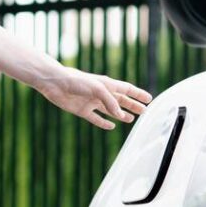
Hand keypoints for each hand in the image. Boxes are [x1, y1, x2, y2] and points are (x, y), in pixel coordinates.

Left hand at [37, 68, 151, 129]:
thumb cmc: (77, 81)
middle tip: (145, 112)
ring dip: (121, 114)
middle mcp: (101, 94)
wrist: (56, 84)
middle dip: (133, 105)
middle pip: (121, 101)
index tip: (149, 99)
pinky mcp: (83, 111)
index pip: (127, 89)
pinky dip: (104, 123)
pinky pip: (96, 119)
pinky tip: (111, 126)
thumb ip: (110, 102)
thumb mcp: (97, 89)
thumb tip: (120, 116)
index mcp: (107, 84)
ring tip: (131, 119)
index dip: (138, 94)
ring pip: (111, 110)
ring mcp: (92, 102)